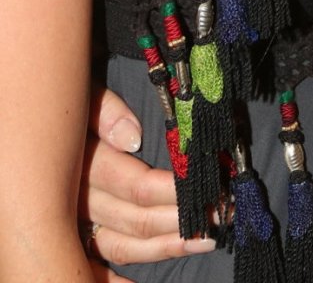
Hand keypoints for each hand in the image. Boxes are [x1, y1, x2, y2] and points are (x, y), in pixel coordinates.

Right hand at [80, 83, 214, 273]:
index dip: (177, 190)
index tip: (211, 186)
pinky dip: (119, 280)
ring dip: (168, 246)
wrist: (41, 132)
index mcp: (87, 165)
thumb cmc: (71, 109)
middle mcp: (81, 201)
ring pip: (125, 246)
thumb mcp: (85, 98)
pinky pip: (98, 266)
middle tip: (221, 214)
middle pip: (137, 220)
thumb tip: (133, 138)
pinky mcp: (76, 237)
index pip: (138, 186)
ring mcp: (78, 224)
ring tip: (206, 239)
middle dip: (183, 218)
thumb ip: (106, 112)